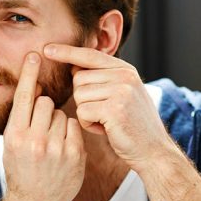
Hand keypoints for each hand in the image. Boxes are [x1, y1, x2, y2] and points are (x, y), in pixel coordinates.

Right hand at [0, 51, 85, 200]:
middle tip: (40, 127)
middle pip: (45, 102)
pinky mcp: (75, 154)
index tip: (34, 55)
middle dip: (44, 109)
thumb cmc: (21, 169)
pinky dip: (69, 133)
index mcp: (15, 135)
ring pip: (61, 114)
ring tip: (50, 142)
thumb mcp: (12, 144)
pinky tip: (62, 148)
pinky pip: (74, 126)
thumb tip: (35, 90)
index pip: (24, 97)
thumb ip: (22, 118)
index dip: (29, 74)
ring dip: (56, 122)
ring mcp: (56, 148)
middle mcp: (34, 141)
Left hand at [43, 43, 169, 170]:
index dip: (67, 52)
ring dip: (87, 113)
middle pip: (79, 78)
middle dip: (83, 99)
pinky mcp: (114, 109)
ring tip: (107, 122)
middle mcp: (124, 75)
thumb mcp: (122, 94)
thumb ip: (103, 79)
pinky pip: (82, 112)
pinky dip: (89, 124)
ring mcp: (121, 91)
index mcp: (125, 69)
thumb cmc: (132, 125)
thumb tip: (73, 67)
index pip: (89, 55)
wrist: (154, 151)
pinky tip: (106, 130)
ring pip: (79, 96)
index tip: (47, 49)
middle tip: (104, 113)